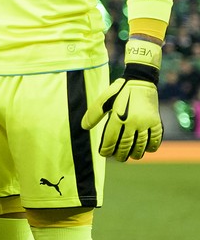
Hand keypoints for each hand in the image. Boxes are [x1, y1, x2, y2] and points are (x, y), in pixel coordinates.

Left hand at [81, 37, 162, 159]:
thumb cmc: (118, 92)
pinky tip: (147, 150)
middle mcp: (132, 121)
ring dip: (136, 153)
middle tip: (118, 158)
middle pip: (126, 145)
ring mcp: (145, 121)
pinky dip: (151, 146)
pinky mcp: (156, 120)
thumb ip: (93, 114)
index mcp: (117, 117)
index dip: (107, 150)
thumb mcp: (103, 100)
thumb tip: (83, 127)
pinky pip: (155, 138)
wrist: (141, 81)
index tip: (104, 154)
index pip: (111, 140)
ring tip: (131, 156)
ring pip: (141, 144)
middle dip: (121, 155)